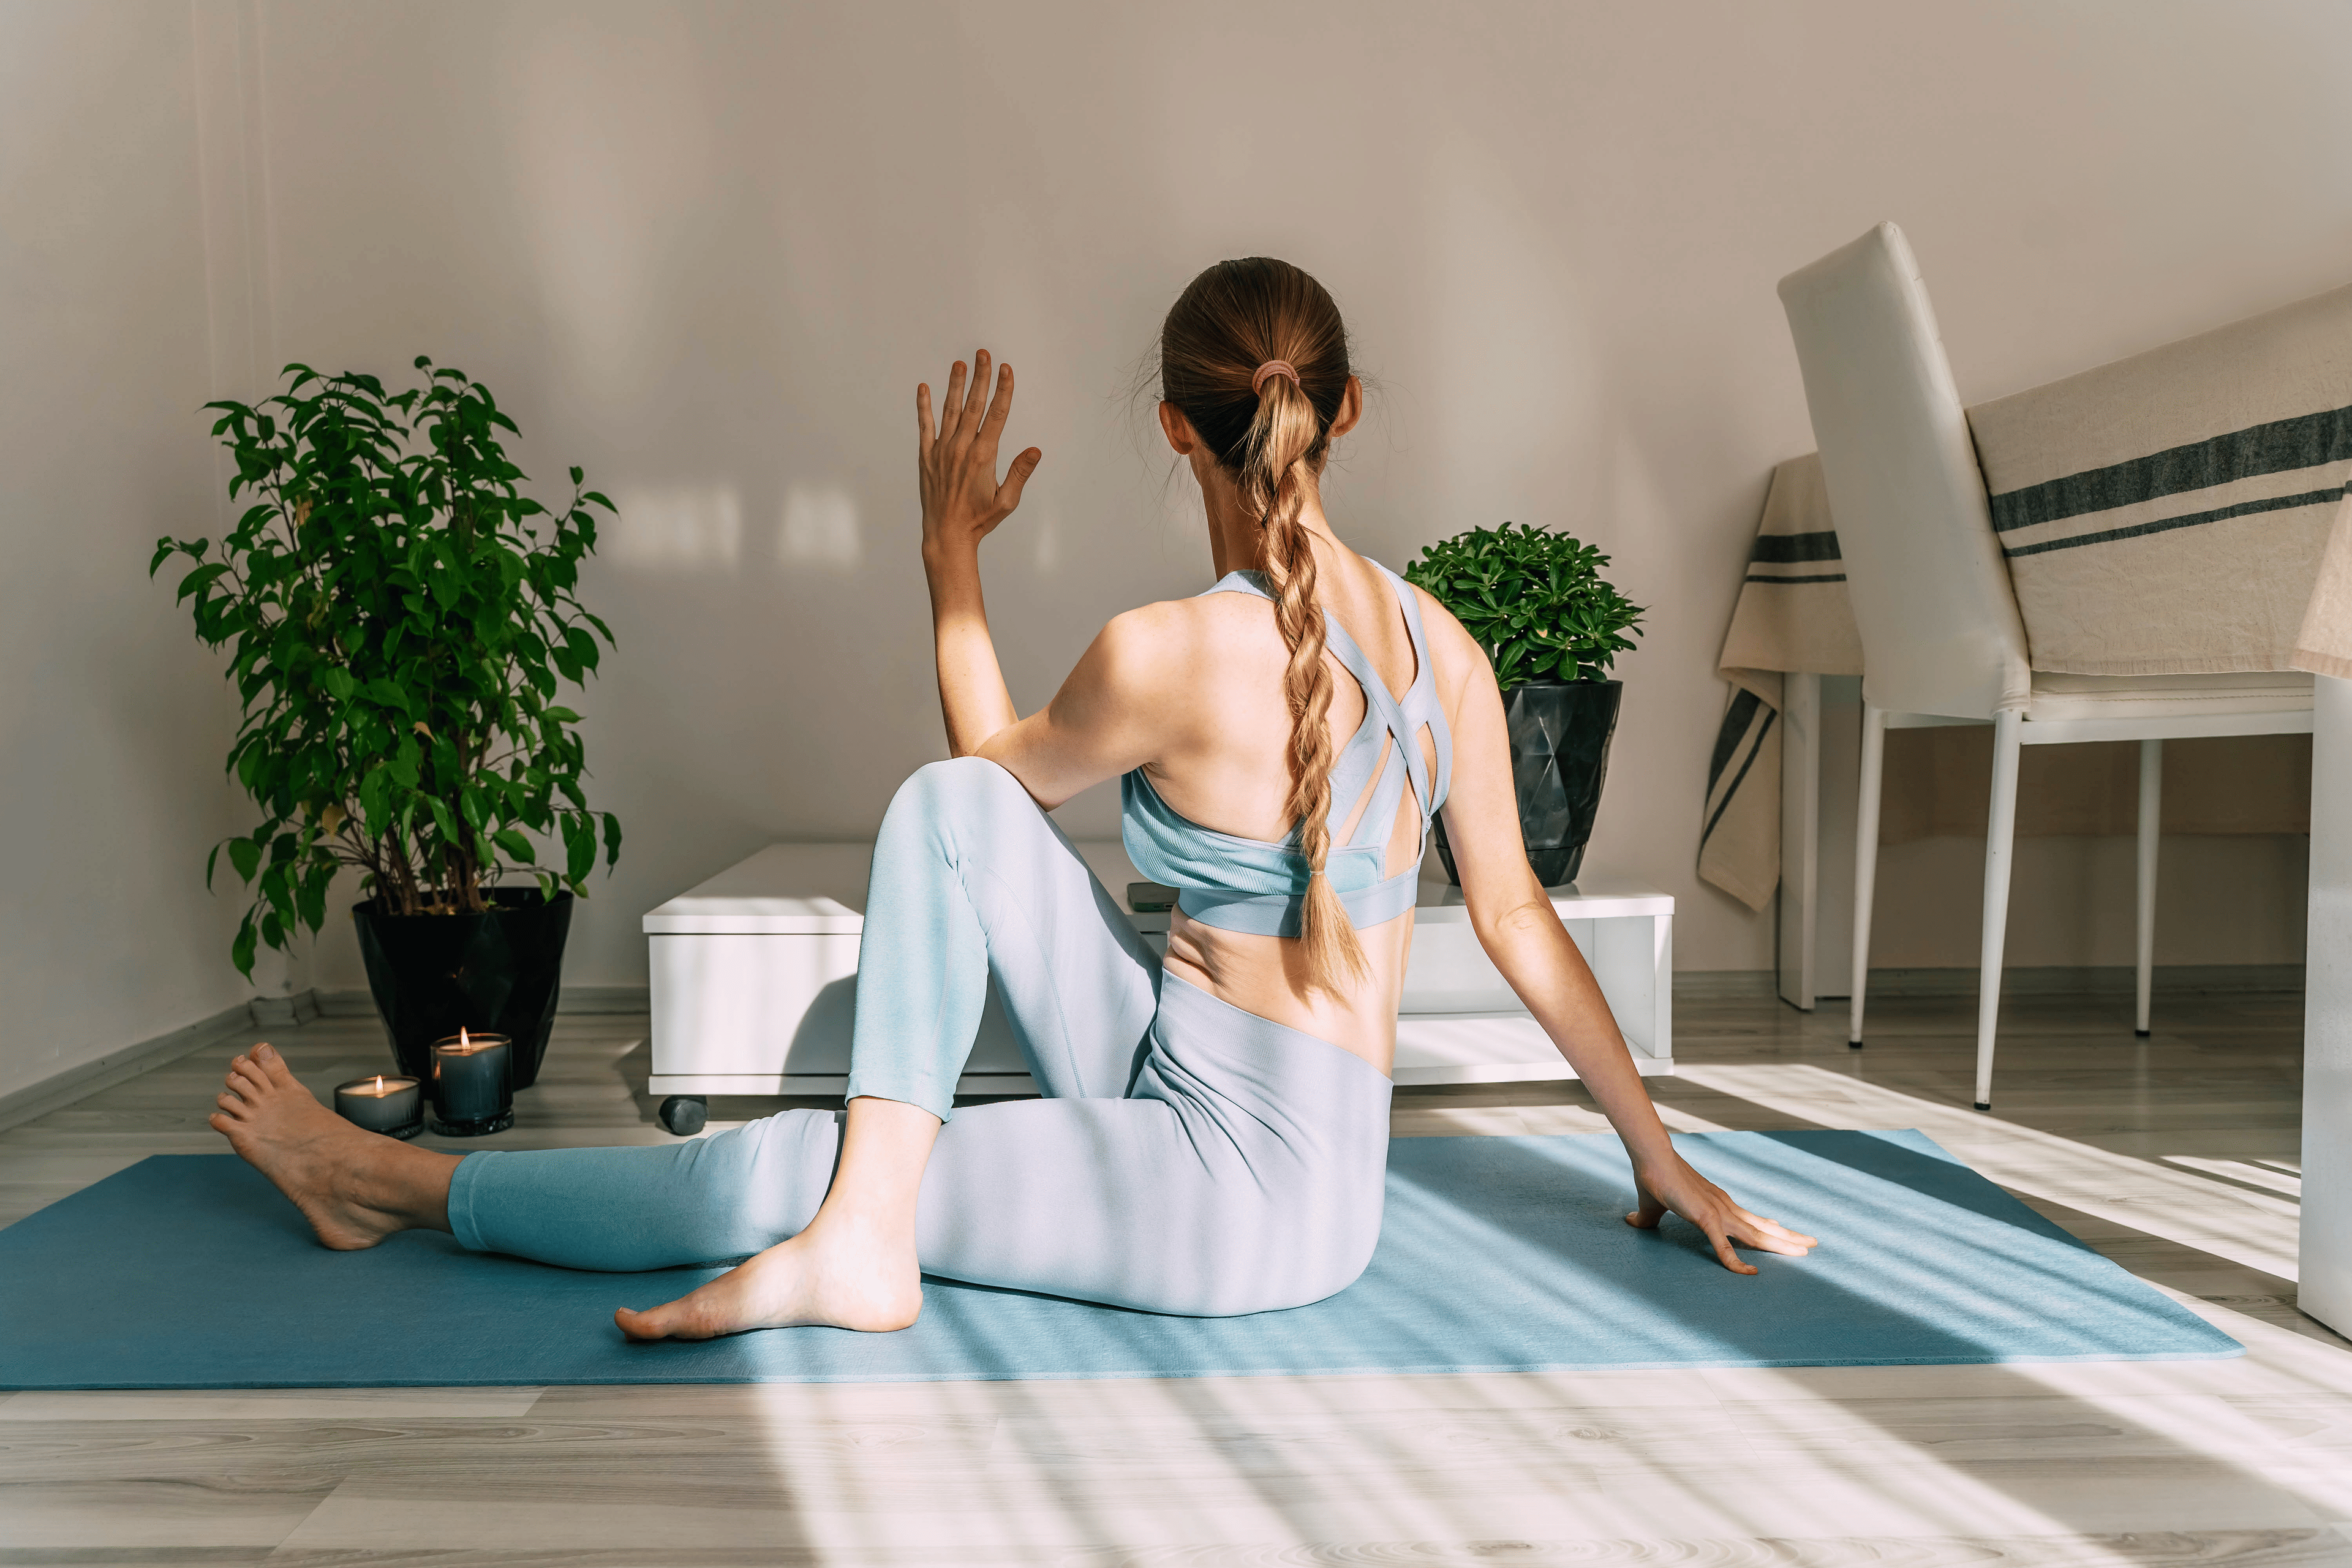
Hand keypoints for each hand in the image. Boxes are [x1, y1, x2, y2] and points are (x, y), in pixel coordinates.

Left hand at [916, 349, 1041, 565]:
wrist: (946, 535)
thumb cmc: (979, 520)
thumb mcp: (1006, 501)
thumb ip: (1020, 473)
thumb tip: (1035, 451)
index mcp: (983, 456)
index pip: (997, 415)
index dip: (1003, 390)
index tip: (1006, 370)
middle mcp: (962, 448)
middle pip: (974, 405)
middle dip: (980, 377)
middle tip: (983, 354)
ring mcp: (942, 450)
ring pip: (950, 410)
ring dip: (955, 385)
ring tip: (960, 363)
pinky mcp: (927, 456)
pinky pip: (925, 425)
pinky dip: (924, 406)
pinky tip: (923, 388)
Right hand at [1627, 1155, 1818, 1274]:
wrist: (1651, 1158)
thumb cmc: (1653, 1178)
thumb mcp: (1654, 1206)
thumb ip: (1648, 1218)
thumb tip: (1633, 1222)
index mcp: (1716, 1203)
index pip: (1747, 1218)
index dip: (1766, 1226)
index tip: (1781, 1229)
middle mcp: (1725, 1207)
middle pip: (1762, 1227)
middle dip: (1788, 1237)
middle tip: (1811, 1244)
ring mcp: (1719, 1212)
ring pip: (1757, 1235)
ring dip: (1782, 1244)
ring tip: (1806, 1252)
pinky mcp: (1707, 1218)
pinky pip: (1725, 1247)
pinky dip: (1737, 1262)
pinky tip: (1751, 1273)